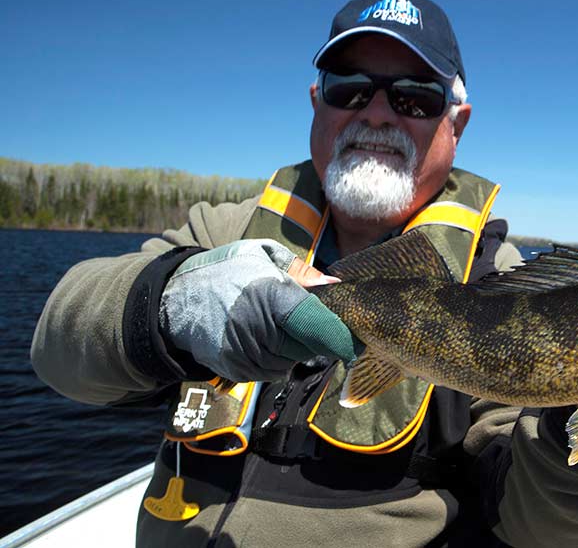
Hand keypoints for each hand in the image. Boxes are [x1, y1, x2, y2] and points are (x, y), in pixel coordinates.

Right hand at [160, 239, 360, 381]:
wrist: (173, 301)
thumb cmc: (224, 271)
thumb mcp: (261, 255)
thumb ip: (301, 271)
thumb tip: (335, 283)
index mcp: (271, 296)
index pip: (317, 324)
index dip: (340, 335)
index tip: (357, 341)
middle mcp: (260, 330)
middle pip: (310, 345)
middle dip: (315, 335)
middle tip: (303, 317)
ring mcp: (247, 355)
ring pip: (292, 360)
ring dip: (293, 347)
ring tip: (273, 323)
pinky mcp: (237, 371)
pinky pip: (273, 371)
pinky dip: (274, 358)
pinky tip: (258, 337)